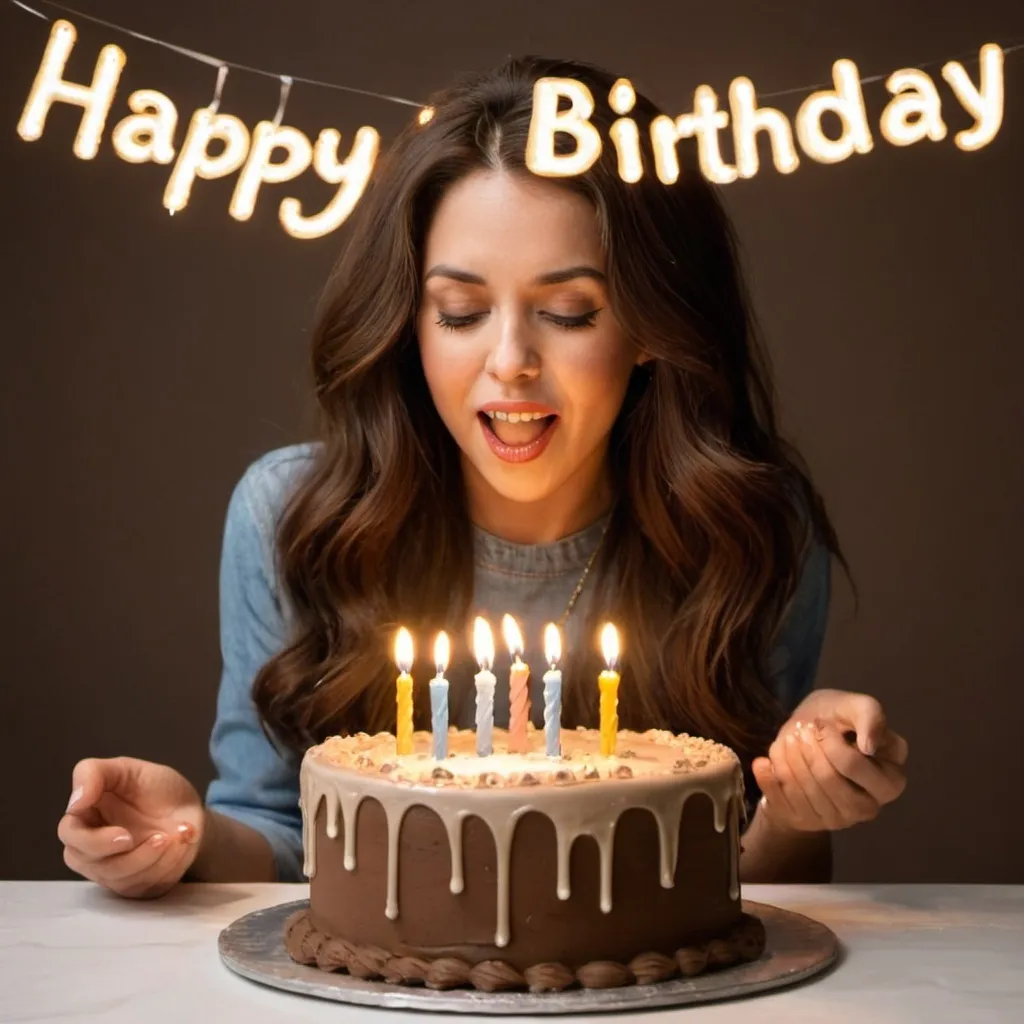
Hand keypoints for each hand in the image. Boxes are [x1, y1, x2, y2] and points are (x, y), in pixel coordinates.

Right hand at [57, 757, 204, 897]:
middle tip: (162, 838)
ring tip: (180, 834)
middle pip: (94, 866)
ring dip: (157, 858)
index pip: (71, 836)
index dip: (95, 841)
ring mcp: (115, 871)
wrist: (191, 809)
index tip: (125, 836)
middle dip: (131, 857)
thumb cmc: (154, 787)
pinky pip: (145, 886)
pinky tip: (184, 843)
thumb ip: (94, 773)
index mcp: (85, 819)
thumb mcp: (128, 769)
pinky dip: (170, 864)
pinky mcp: (137, 885)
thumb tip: (75, 802)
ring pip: (122, 879)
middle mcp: (93, 850)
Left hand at [752, 690, 907, 832]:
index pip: (852, 765)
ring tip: (787, 739)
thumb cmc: (839, 719)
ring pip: (803, 792)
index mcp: (890, 782)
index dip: (829, 741)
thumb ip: (871, 717)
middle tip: (800, 730)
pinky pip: (781, 802)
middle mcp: (868, 808)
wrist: (806, 737)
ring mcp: (837, 820)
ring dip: (787, 759)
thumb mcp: (856, 707)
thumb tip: (869, 746)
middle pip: (826, 780)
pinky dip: (768, 777)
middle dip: (806, 749)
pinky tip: (764, 761)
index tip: (821, 724)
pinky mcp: (807, 822)